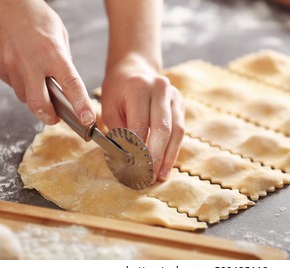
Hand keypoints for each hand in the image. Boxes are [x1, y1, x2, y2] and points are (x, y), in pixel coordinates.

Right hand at [0, 0, 94, 125]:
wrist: (6, 4)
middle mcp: (31, 62)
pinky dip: (23, 85)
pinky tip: (26, 71)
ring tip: (40, 83)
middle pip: (39, 103)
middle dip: (50, 116)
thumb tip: (67, 85)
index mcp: (53, 53)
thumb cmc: (36, 18)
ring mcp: (12, 66)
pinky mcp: (0, 68)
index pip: (71, 85)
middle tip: (56, 117)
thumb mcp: (60, 37)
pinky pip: (14, 86)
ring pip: (25, 97)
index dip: (80, 105)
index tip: (87, 120)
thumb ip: (64, 63)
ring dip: (35, 97)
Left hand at [101, 55, 184, 182]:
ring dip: (169, 155)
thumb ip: (118, 131)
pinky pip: (180, 129)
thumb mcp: (109, 107)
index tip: (133, 168)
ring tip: (161, 175)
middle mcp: (160, 89)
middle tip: (149, 176)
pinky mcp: (180, 103)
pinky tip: (167, 163)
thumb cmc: (117, 89)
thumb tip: (127, 159)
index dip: (138, 149)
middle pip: (163, 128)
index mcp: (138, 87)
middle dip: (156, 156)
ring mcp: (174, 95)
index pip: (141, 124)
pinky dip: (174, 147)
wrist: (134, 68)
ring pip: (176, 130)